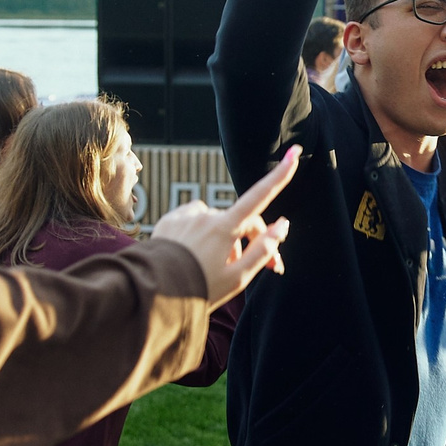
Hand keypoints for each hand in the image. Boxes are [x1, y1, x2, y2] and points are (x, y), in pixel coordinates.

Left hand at [149, 148, 298, 306]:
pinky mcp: (170, 220)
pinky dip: (201, 235)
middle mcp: (206, 215)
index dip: (279, 176)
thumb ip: (263, 250)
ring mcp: (187, 216)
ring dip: (225, 242)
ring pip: (217, 225)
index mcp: (224, 228)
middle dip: (255, 241)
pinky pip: (195, 222)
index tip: (294, 153)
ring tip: (218, 269)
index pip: (259, 196)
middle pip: (241, 221)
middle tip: (268, 269)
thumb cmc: (199, 289)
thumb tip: (282, 225)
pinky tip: (196, 255)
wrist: (152, 292)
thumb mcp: (237, 278)